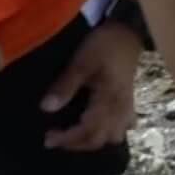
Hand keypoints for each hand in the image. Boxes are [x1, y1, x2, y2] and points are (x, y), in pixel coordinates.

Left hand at [41, 22, 143, 151]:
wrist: (128, 30)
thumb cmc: (105, 45)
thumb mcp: (82, 62)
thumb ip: (65, 86)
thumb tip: (46, 109)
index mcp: (109, 100)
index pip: (88, 130)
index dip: (67, 138)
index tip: (47, 137)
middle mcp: (120, 108)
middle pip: (100, 139)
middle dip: (76, 144)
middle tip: (55, 138)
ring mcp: (127, 106)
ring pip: (114, 136)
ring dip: (93, 140)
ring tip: (75, 134)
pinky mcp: (128, 100)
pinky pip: (124, 126)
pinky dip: (110, 131)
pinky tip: (99, 126)